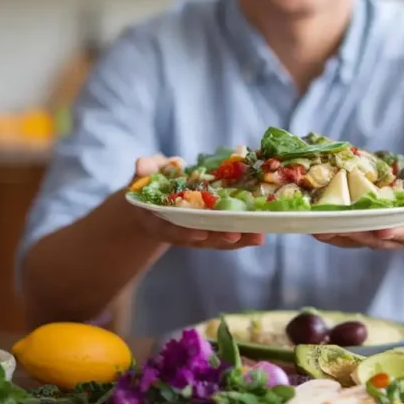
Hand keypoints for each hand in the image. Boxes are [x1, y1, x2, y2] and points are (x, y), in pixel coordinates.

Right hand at [121, 154, 264, 249]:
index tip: (199, 233)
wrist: (150, 202)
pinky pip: (225, 234)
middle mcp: (176, 230)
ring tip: (258, 236)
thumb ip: (144, 170)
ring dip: (237, 240)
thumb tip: (143, 164)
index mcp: (156, 219)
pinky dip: (242, 235)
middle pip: (198, 239)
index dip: (183, 232)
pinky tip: (261, 233)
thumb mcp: (143, 175)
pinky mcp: (208, 229)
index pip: (169, 229)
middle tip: (236, 234)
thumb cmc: (147, 184)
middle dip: (218, 237)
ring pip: (215, 240)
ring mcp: (194, 232)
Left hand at [313, 169, 403, 250]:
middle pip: (374, 238)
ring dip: (335, 235)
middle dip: (353, 234)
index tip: (382, 231)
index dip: (396, 231)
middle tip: (331, 227)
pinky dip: (331, 232)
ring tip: (312, 227)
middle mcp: (400, 235)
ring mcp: (384, 237)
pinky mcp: (371, 234)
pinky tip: (311, 224)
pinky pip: (349, 236)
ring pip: (357, 239)